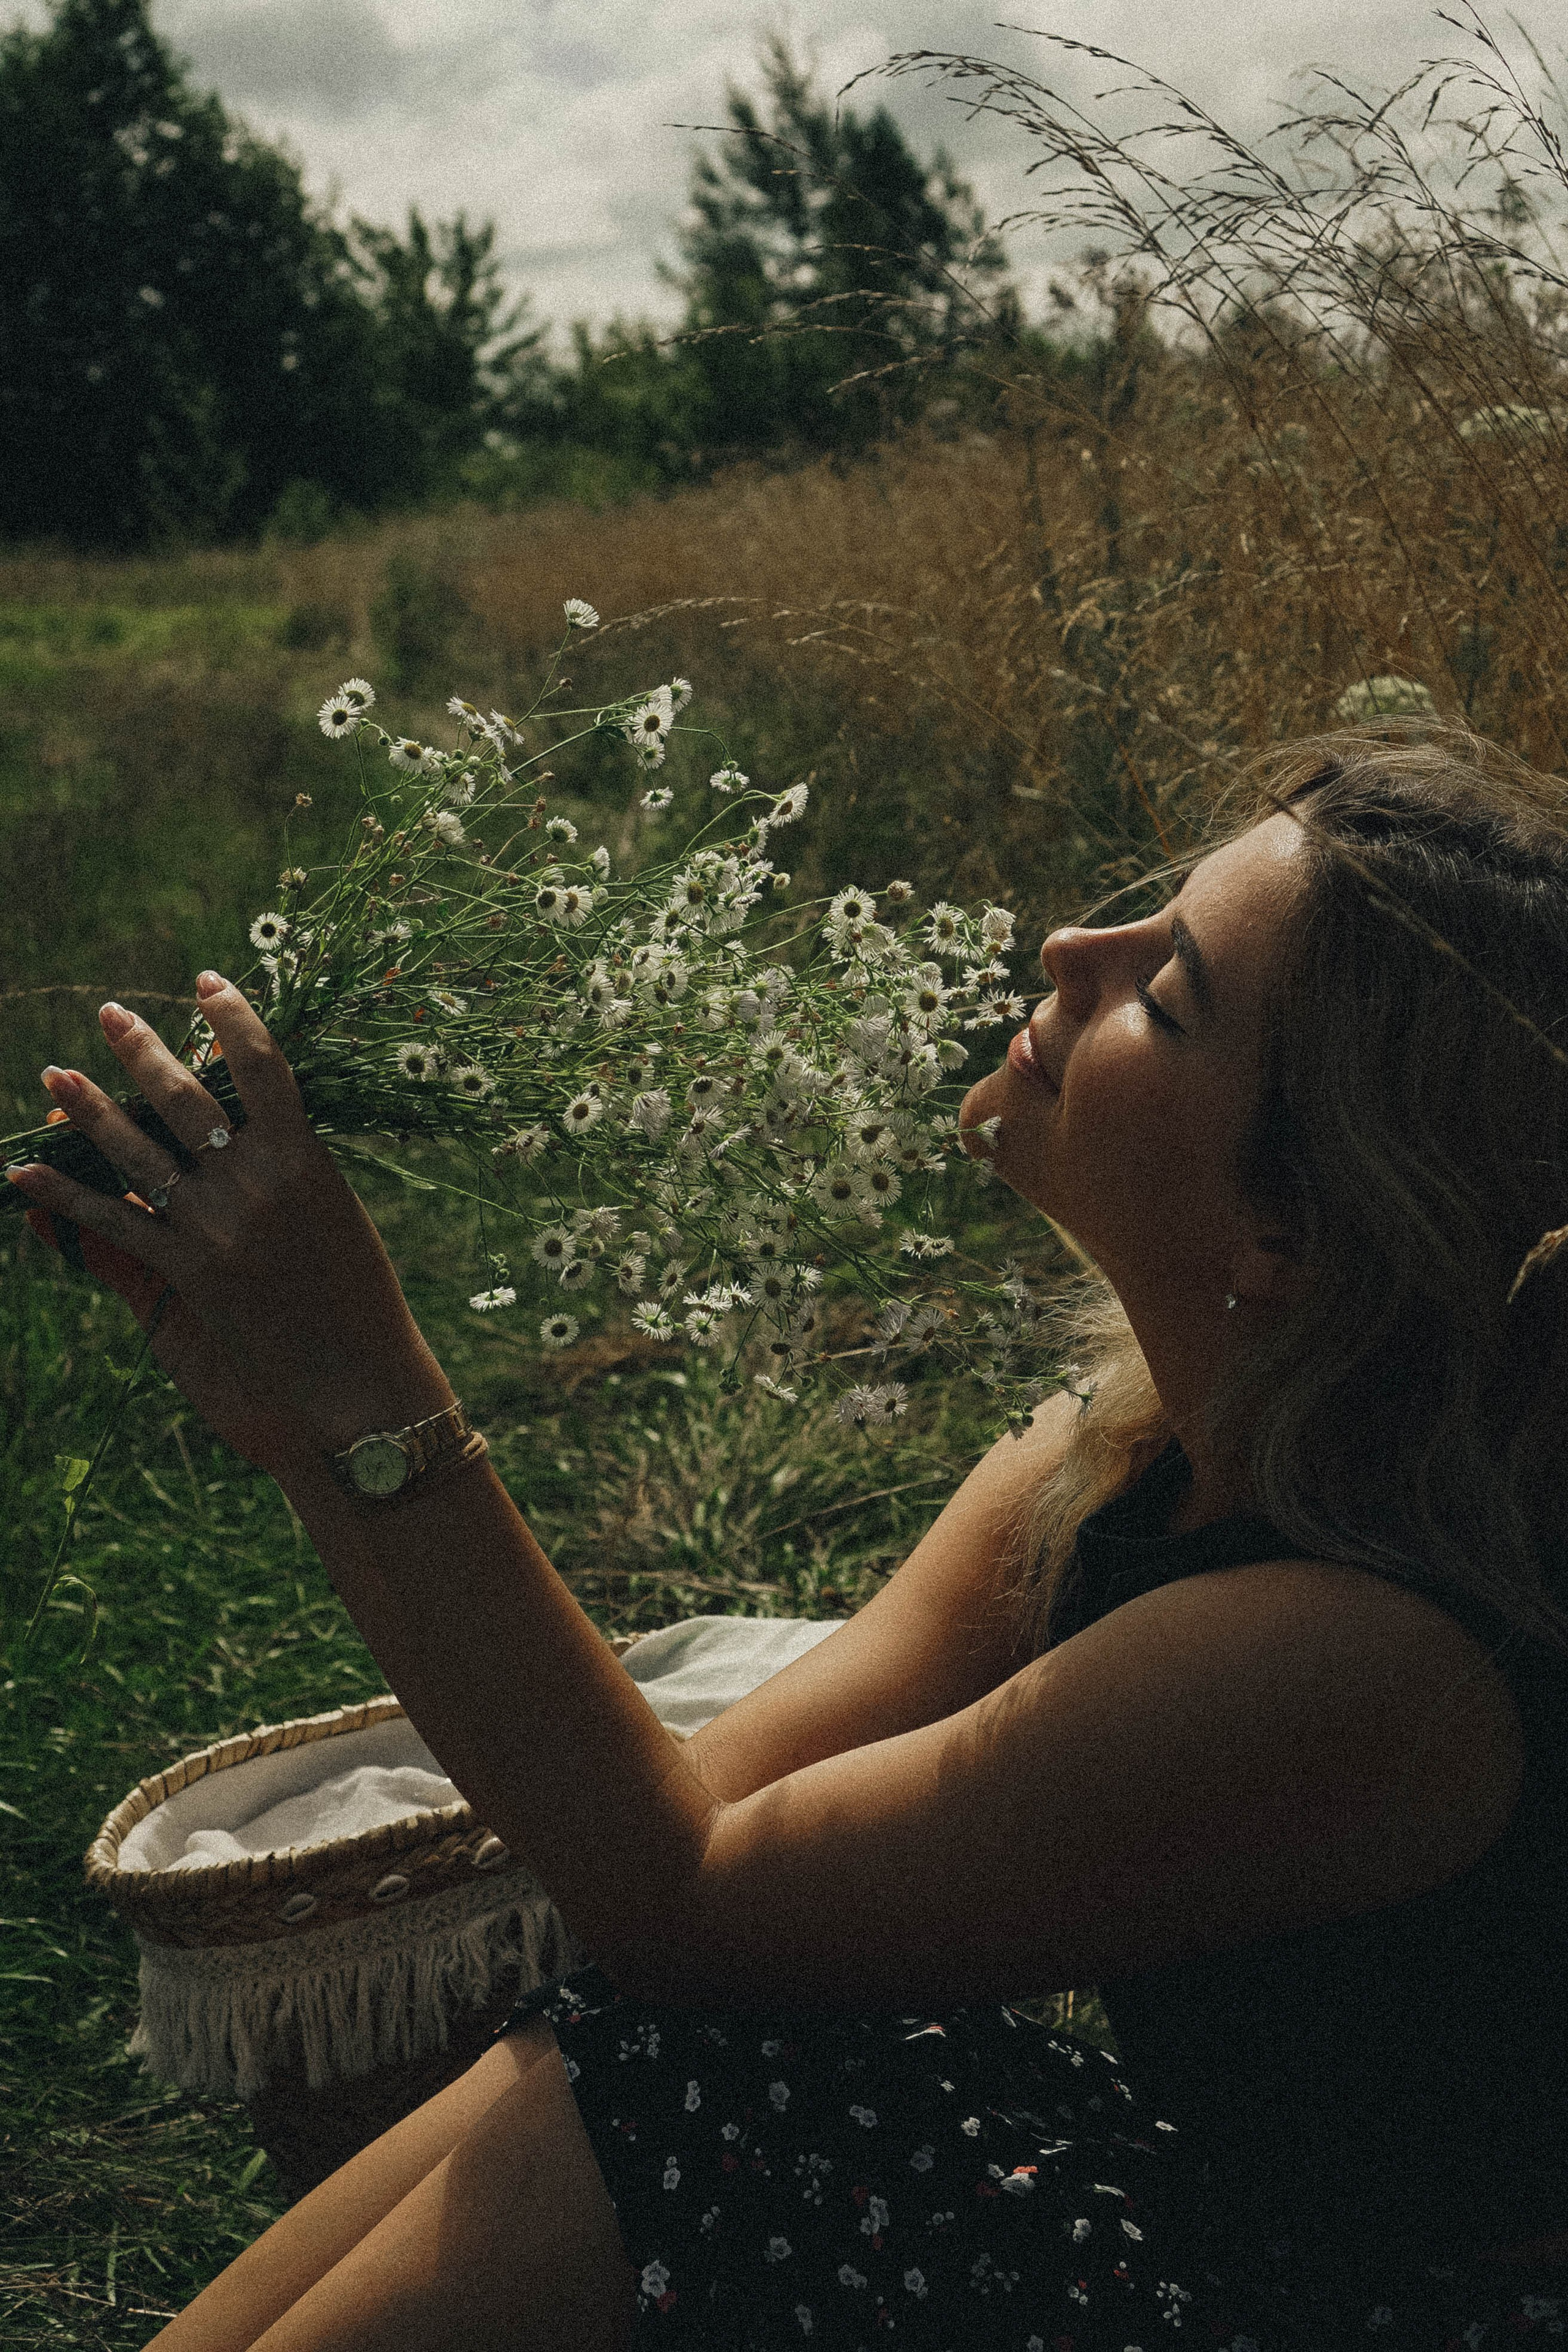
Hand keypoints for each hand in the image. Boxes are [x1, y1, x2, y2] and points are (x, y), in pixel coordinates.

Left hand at [6, 980, 455, 1458]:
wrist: (361, 1376)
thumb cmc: (361, 1295)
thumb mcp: (333, 1215)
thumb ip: (286, 1169)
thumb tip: (244, 1125)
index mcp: (305, 1158)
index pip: (262, 1065)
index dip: (232, 1017)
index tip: (207, 982)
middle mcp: (255, 1183)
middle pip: (185, 1098)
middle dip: (141, 1050)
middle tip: (110, 1014)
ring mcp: (216, 1227)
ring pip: (135, 1152)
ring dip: (88, 1109)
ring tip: (54, 1075)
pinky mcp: (187, 1272)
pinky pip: (110, 1223)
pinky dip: (63, 1196)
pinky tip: (25, 1173)